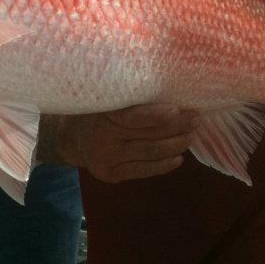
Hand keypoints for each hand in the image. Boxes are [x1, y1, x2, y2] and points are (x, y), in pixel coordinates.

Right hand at [54, 103, 196, 181]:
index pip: (132, 117)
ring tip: (191, 135)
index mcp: (101, 115)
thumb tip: (169, 89)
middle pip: (147, 135)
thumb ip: (127, 97)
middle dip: (176, 127)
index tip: (177, 109)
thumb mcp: (105, 97)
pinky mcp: (112, 174)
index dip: (156, 114)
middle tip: (195, 118)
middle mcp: (103, 139)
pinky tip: (178, 158)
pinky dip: (163, 165)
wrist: (69, 138)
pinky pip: (143, 170)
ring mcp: (107, 159)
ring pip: (149, 152)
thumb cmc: (94, 110)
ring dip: (175, 144)